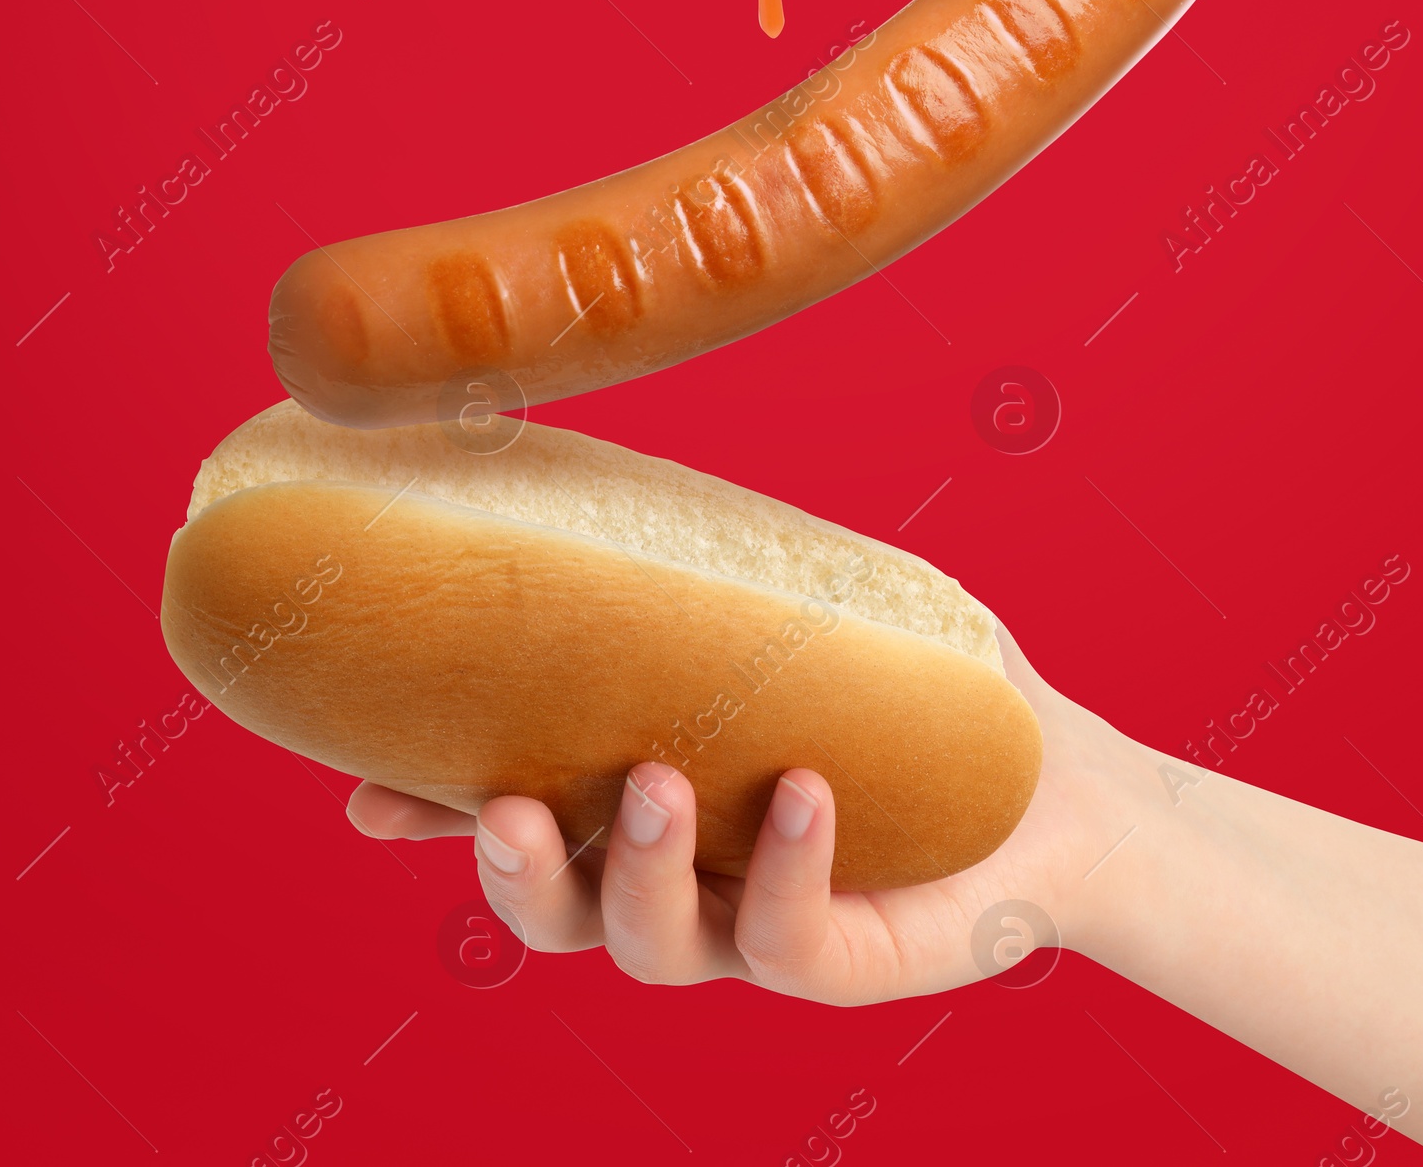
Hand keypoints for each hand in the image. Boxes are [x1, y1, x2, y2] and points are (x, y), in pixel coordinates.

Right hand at [346, 625, 1109, 1003]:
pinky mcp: (840, 963)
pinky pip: (791, 936)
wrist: (1058, 782)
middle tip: (507, 803)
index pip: (517, 816)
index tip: (363, 787)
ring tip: (662, 779)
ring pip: (650, 941)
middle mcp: (683, 877)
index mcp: (646, 800)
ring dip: (641, 867)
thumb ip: (721, 551)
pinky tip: (810, 790)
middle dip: (512, 871)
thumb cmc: (920, 684)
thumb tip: (613, 460)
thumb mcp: (815, 600)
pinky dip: (791, 865)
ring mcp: (753, 928)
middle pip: (552, 914)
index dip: (434, 815)